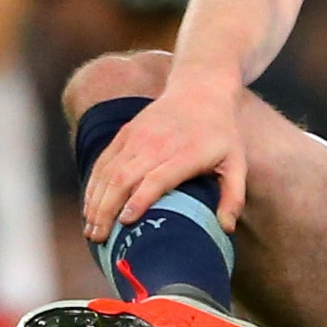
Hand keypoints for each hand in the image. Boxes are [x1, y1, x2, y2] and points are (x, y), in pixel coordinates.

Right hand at [82, 65, 247, 243]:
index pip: (157, 178)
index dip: (139, 200)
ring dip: (95, 200)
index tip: (125, 222)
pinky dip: (93, 184)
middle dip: (106, 209)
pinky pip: (103, 160)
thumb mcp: (237, 163)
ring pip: (108, 170)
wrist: (201, 89)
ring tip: (90, 229)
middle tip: (98, 238)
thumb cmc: (221, 134)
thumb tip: (226, 229)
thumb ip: (234, 196)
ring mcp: (138, 136)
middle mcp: (157, 143)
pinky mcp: (126, 132)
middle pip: (124, 178)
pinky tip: (89, 206)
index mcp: (186, 154)